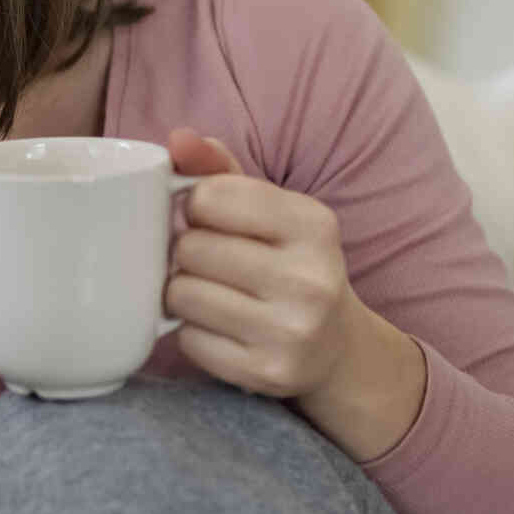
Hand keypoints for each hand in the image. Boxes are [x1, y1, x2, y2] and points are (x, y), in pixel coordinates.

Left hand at [161, 128, 367, 400]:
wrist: (336, 346)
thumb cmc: (286, 261)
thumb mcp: (268, 209)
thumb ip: (218, 168)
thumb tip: (178, 139)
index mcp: (314, 223)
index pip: (208, 197)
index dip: (195, 207)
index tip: (211, 220)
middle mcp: (311, 279)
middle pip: (190, 248)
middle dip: (188, 253)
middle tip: (211, 262)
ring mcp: (292, 331)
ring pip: (182, 295)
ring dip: (184, 293)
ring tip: (214, 293)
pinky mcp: (267, 373)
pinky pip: (188, 340)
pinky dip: (193, 332)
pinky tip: (221, 328)